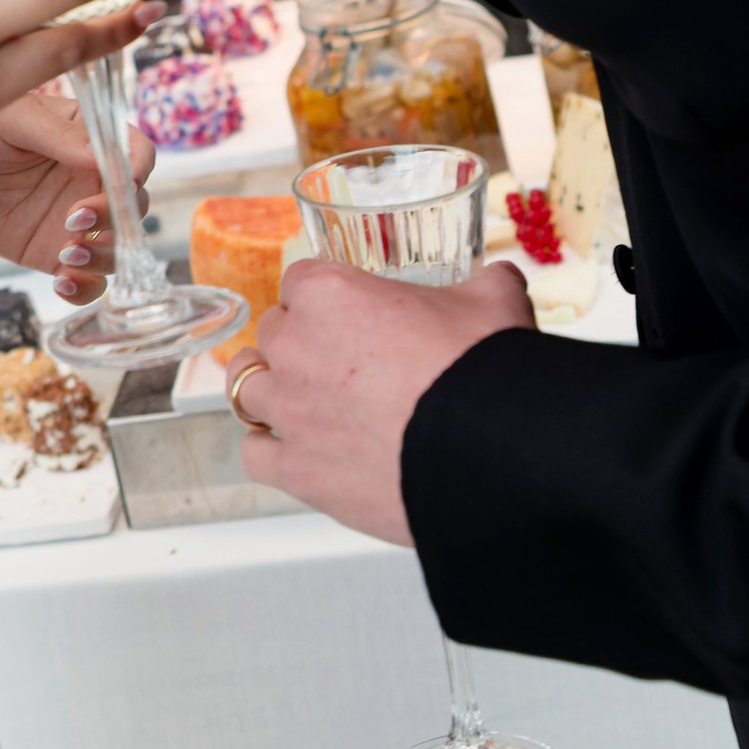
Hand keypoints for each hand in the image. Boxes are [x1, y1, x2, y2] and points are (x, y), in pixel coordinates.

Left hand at [0, 82, 147, 298]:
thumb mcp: (12, 119)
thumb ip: (57, 136)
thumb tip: (100, 157)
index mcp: (88, 136)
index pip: (137, 153)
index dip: (136, 171)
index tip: (119, 185)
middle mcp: (89, 179)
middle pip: (134, 206)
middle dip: (116, 218)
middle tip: (74, 218)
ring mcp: (73, 220)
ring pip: (117, 248)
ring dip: (103, 256)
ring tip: (66, 252)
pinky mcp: (50, 253)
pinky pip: (86, 280)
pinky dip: (85, 287)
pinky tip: (63, 281)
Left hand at [233, 255, 535, 543]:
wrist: (493, 450)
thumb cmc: (483, 369)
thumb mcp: (492, 301)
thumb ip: (485, 282)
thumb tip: (500, 278)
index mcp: (328, 294)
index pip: (299, 280)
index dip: (323, 296)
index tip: (344, 313)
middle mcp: (295, 347)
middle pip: (273, 331)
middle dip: (301, 341)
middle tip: (338, 360)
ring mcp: (289, 410)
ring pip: (248, 387)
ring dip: (271, 389)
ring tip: (300, 399)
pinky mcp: (296, 470)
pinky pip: (255, 453)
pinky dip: (269, 449)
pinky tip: (292, 449)